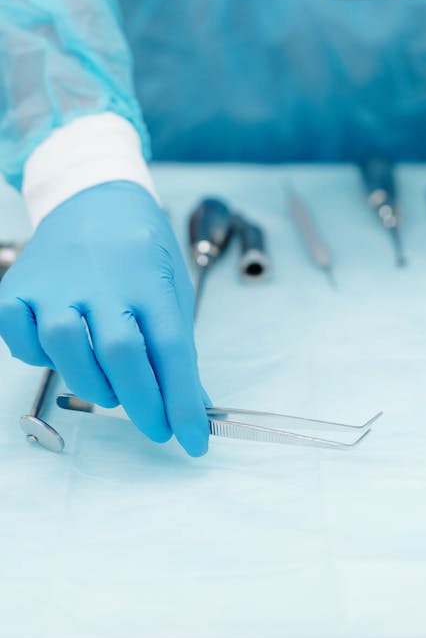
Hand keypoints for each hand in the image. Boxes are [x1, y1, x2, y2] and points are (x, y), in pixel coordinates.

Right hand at [0, 181, 208, 455]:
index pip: (171, 346)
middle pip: (120, 350)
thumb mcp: (171, 289)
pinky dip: (37, 357)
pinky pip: (19, 334)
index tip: (194, 440)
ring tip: (110, 389)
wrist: (93, 197)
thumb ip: (178, 348)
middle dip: (143, 402)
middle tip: (157, 426)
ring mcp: (56, 281)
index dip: (183, 400)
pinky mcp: (19, 286)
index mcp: (149, 277)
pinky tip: (59, 355)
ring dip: (91, 383)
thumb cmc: (139, 251)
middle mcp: (102, 277)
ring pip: (65, 345)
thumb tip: (193, 407)